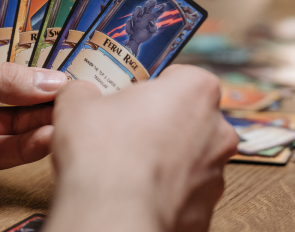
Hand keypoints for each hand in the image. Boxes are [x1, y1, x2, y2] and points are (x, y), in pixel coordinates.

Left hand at [0, 25, 67, 201]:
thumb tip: (53, 81)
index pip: (12, 43)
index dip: (45, 45)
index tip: (81, 45)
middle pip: (20, 83)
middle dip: (52, 83)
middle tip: (92, 82)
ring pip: (16, 119)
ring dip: (45, 116)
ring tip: (76, 112)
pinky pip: (2, 151)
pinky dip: (26, 147)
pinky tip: (49, 138)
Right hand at [47, 65, 237, 231]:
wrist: (113, 218)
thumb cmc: (104, 156)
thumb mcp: (77, 104)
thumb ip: (83, 90)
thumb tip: (80, 92)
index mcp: (197, 90)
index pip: (179, 76)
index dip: (150, 87)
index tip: (131, 98)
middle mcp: (217, 129)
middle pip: (187, 117)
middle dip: (159, 124)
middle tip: (125, 133)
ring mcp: (216, 172)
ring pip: (189, 157)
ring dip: (164, 160)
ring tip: (127, 168)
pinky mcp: (207, 209)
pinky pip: (185, 193)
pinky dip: (164, 193)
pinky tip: (136, 194)